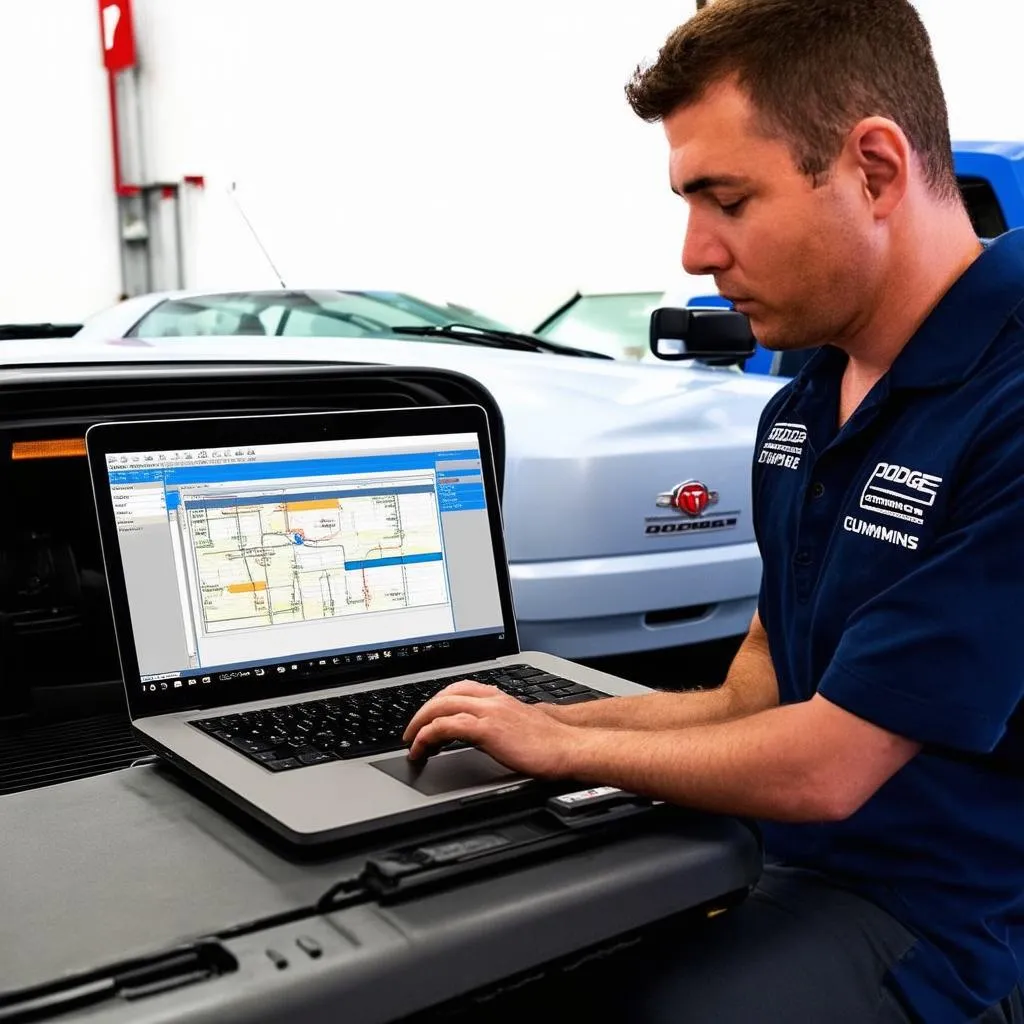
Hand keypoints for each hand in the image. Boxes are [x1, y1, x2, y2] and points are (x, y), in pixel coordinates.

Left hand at [402, 680, 578, 777]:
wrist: (569, 747)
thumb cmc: (552, 742)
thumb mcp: (523, 725)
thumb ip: (504, 724)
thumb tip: (493, 734)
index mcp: (499, 697)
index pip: (459, 689)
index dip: (438, 702)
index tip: (428, 718)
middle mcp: (491, 699)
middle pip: (445, 695)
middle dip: (423, 712)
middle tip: (412, 731)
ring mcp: (488, 712)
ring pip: (440, 707)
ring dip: (420, 724)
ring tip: (412, 742)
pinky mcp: (485, 729)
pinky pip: (445, 727)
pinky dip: (427, 736)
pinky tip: (422, 749)